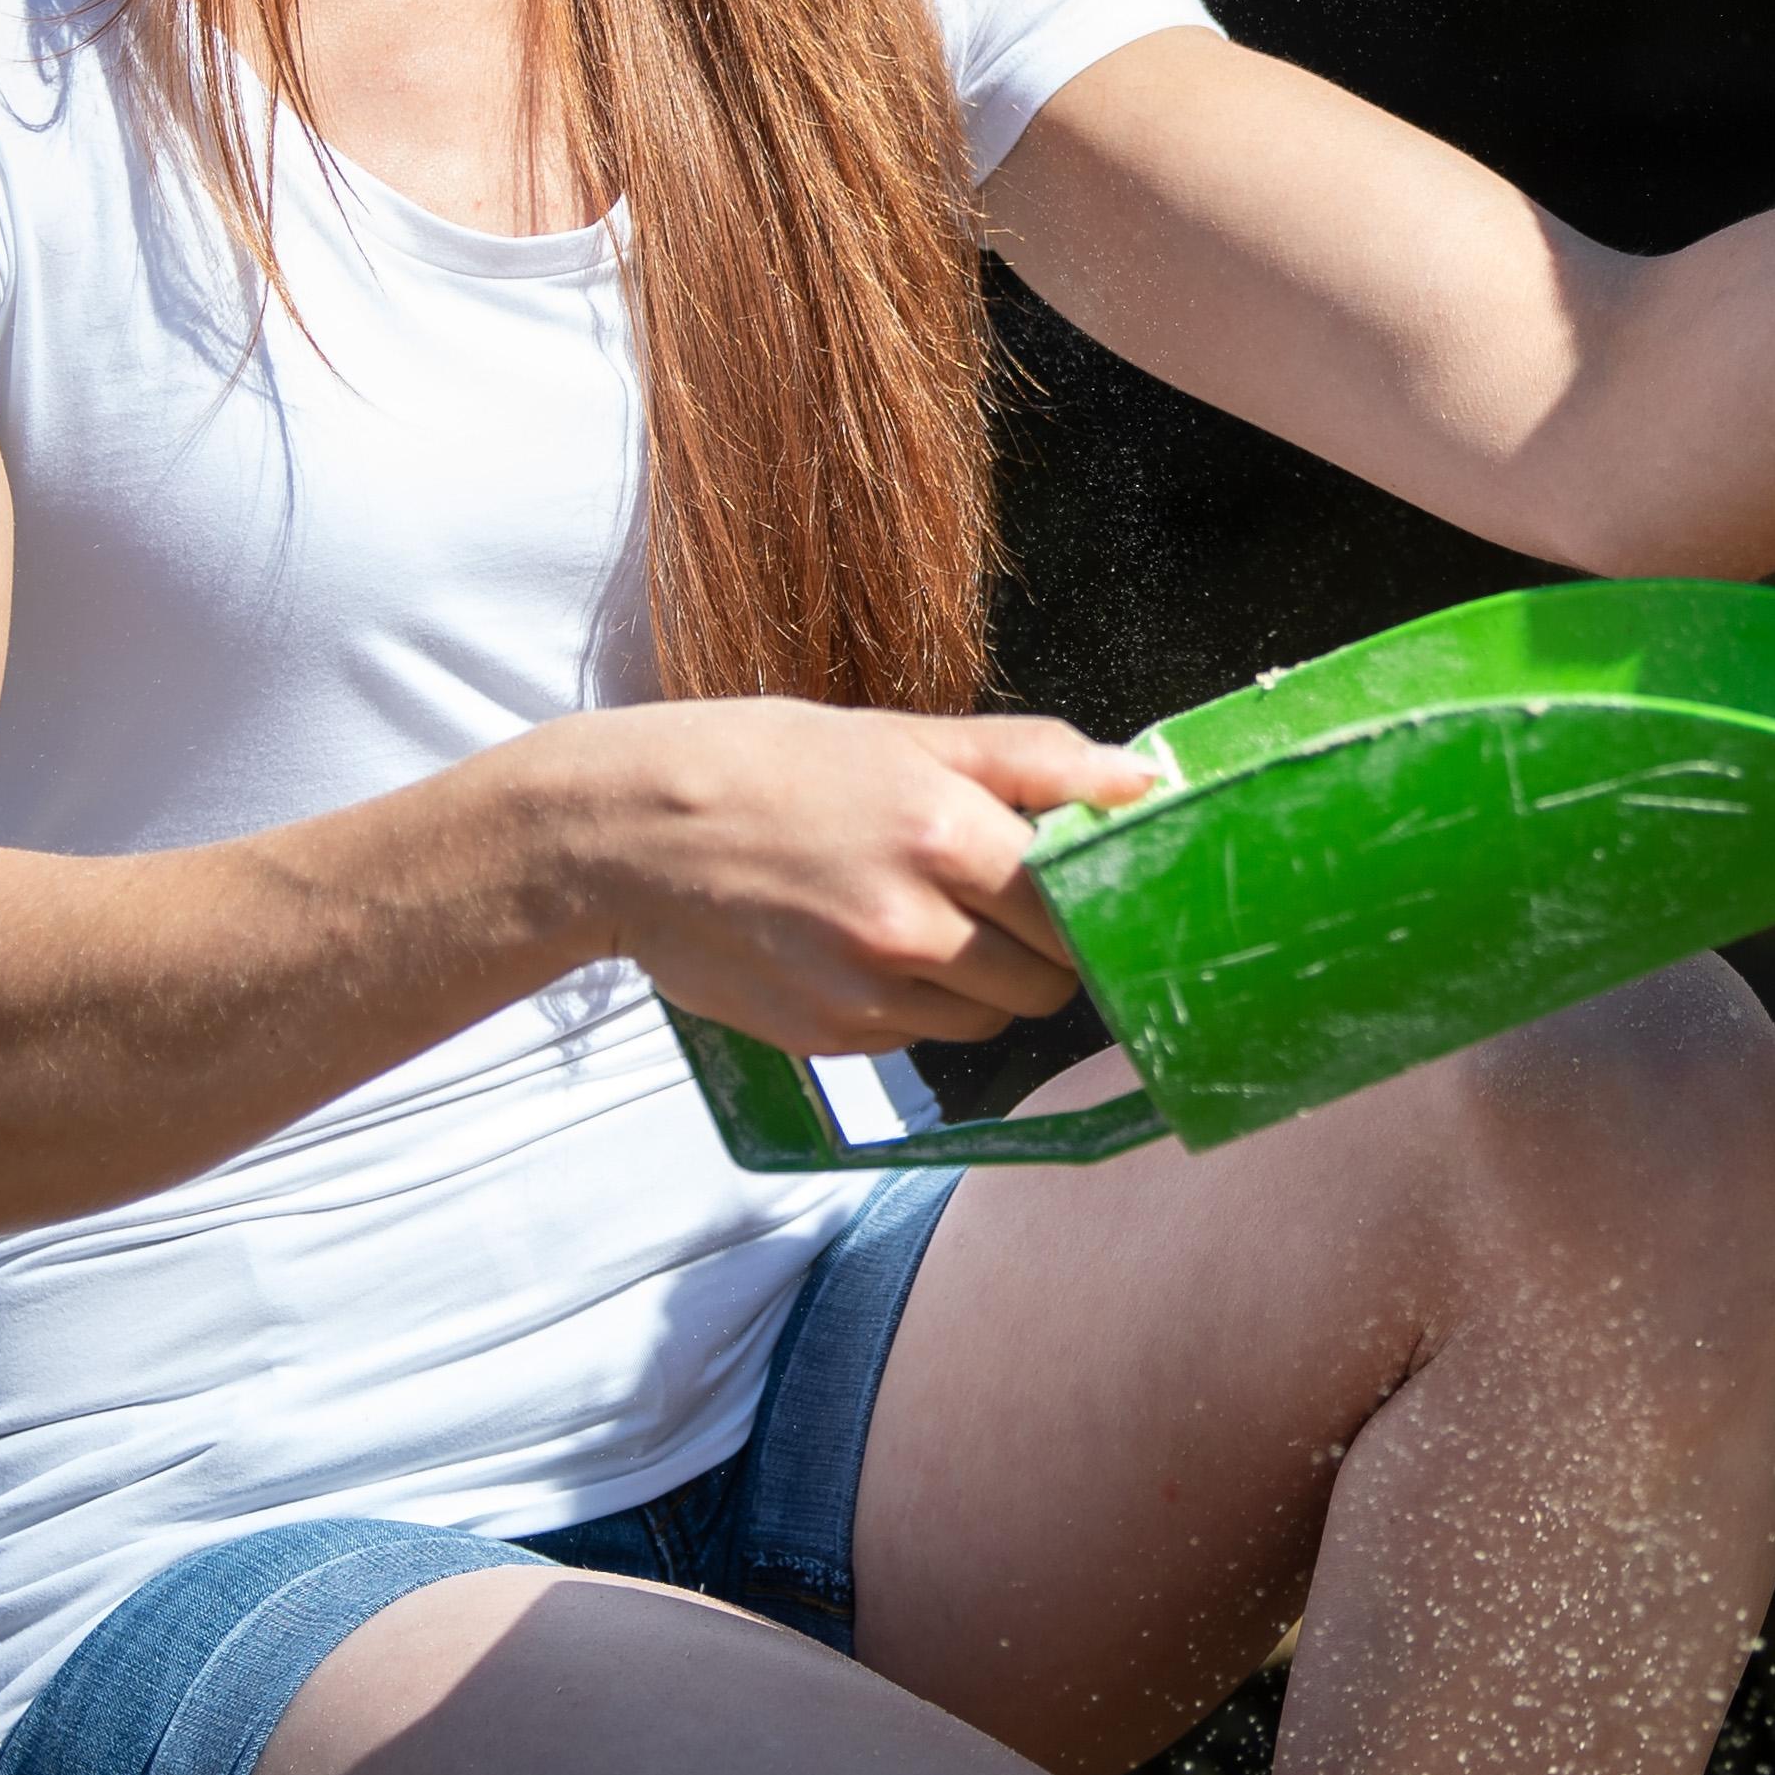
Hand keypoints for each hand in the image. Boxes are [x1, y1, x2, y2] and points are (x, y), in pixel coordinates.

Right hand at [522, 700, 1166, 1055]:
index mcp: (947, 831)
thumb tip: (1146, 781)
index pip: (1081, 905)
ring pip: (989, 1019)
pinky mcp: (830, 1038)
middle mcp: (915, 922)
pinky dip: (915, 1006)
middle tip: (998, 902)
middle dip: (1043, 949)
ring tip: (922, 919)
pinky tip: (863, 949)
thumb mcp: (906, 734)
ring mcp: (869, 991)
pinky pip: (919, 1039)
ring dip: (982, 983)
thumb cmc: (772, 766)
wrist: (627, 834)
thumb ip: (1038, 761)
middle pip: (1050, 979)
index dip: (1094, 902)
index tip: (1086, 888)